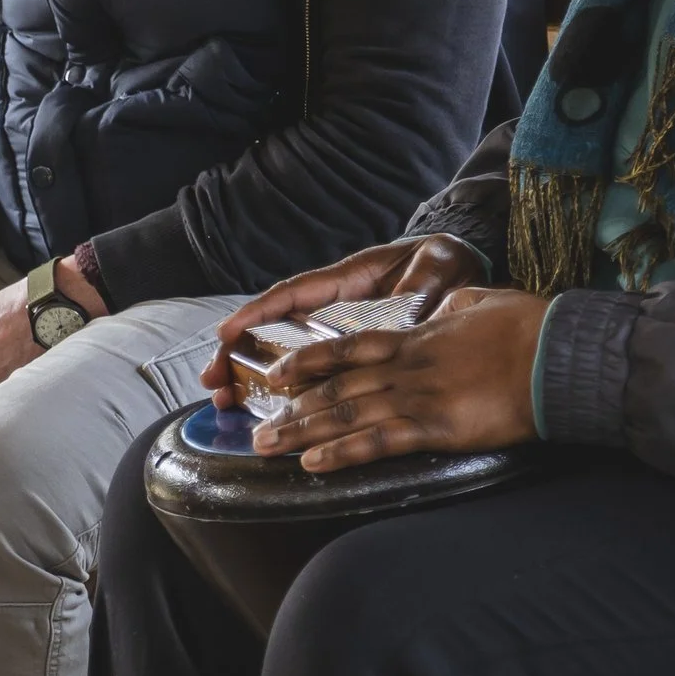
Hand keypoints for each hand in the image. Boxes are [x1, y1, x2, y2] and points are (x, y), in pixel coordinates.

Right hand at [202, 235, 481, 404]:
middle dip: (239, 353)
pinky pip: (315, 373)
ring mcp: (340, 331)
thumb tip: (410, 305)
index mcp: (349, 281)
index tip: (227, 332)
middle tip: (213, 380)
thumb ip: (422, 286)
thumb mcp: (437, 267)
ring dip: (253, 375)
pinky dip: (289, 390)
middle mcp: (335, 307)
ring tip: (226, 400)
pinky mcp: (353, 355)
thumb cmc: (444, 263)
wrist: (461, 271)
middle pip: (275, 328)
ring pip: (287, 353)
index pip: (294, 294)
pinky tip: (266, 411)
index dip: (258, 313)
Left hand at [247, 283, 547, 473]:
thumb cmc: (528, 328)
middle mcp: (407, 367)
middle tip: (258, 424)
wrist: (555, 354)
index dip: (308, 361)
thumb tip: (442, 308)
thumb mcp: (481, 302)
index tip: (279, 372)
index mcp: (416, 338)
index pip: (348, 347)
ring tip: (266, 445)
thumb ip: (451, 308)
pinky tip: (312, 463)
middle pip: (335, 386)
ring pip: (345, 415)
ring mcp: (418, 397)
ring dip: (301, 432)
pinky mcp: (436, 427)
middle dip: (292, 407)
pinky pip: (378, 442)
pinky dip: (341, 453)